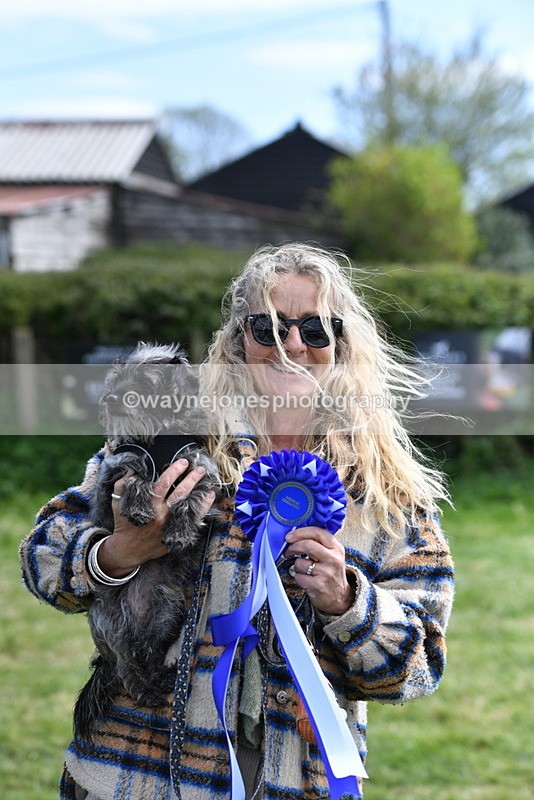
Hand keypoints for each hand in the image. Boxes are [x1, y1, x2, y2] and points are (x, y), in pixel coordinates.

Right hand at [97, 459, 215, 576]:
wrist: (128, 550)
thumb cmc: (124, 524)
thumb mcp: (118, 504)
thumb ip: (122, 486)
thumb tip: (130, 470)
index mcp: (148, 506)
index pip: (163, 485)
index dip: (174, 471)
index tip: (183, 462)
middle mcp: (162, 515)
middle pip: (180, 494)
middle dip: (191, 479)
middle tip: (200, 469)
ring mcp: (171, 526)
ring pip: (189, 507)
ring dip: (200, 494)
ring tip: (208, 482)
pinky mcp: (176, 534)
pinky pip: (192, 521)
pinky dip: (202, 510)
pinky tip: (209, 499)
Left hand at [284, 526, 354, 615]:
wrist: (340, 597)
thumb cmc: (331, 573)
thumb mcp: (332, 555)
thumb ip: (319, 543)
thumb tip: (296, 534)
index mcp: (337, 548)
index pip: (318, 532)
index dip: (300, 532)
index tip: (290, 536)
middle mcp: (333, 559)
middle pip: (307, 545)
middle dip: (293, 547)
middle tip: (288, 550)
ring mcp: (326, 573)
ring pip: (300, 562)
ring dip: (297, 566)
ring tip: (305, 570)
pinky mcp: (318, 585)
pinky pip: (298, 577)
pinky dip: (298, 578)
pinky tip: (306, 580)